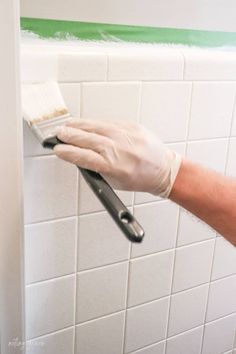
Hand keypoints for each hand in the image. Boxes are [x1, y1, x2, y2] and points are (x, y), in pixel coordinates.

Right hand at [54, 119, 181, 197]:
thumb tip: (78, 154)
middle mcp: (118, 149)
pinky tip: (86, 123)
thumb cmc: (140, 179)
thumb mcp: (114, 181)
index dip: (66, 152)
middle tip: (57, 133)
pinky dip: (94, 123)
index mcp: (113, 166)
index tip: (57, 149)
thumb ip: (96, 167)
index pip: (82, 156)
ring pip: (95, 126)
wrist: (163, 170)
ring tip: (67, 125)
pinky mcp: (131, 126)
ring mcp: (125, 135)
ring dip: (78, 125)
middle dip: (68, 135)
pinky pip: (107, 121)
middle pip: (85, 138)